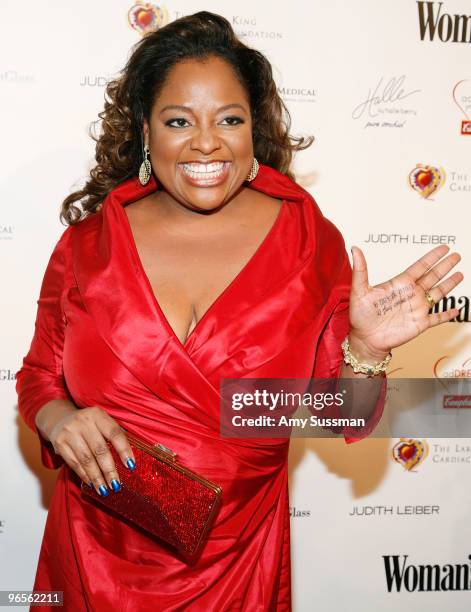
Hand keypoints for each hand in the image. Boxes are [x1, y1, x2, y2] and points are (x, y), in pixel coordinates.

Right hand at [48, 406, 135, 495]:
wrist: (59, 419)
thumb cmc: (88, 424)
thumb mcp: (101, 421)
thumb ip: (113, 435)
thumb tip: (129, 460)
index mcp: (98, 414)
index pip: (114, 433)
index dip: (124, 450)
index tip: (131, 466)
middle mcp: (83, 421)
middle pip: (100, 449)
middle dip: (109, 470)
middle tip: (116, 485)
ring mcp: (69, 432)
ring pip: (86, 459)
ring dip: (97, 477)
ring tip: (105, 490)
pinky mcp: (59, 444)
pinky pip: (74, 463)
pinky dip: (84, 475)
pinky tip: (92, 483)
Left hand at [347, 245, 463, 359]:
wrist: (364, 339)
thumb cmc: (360, 315)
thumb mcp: (359, 290)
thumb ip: (360, 269)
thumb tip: (355, 248)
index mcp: (399, 284)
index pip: (420, 267)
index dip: (433, 257)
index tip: (444, 248)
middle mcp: (411, 294)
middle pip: (433, 276)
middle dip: (445, 266)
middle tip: (457, 255)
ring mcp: (417, 309)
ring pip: (438, 294)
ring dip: (449, 284)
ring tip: (460, 274)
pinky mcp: (420, 324)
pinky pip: (438, 318)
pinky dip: (448, 314)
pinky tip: (457, 309)